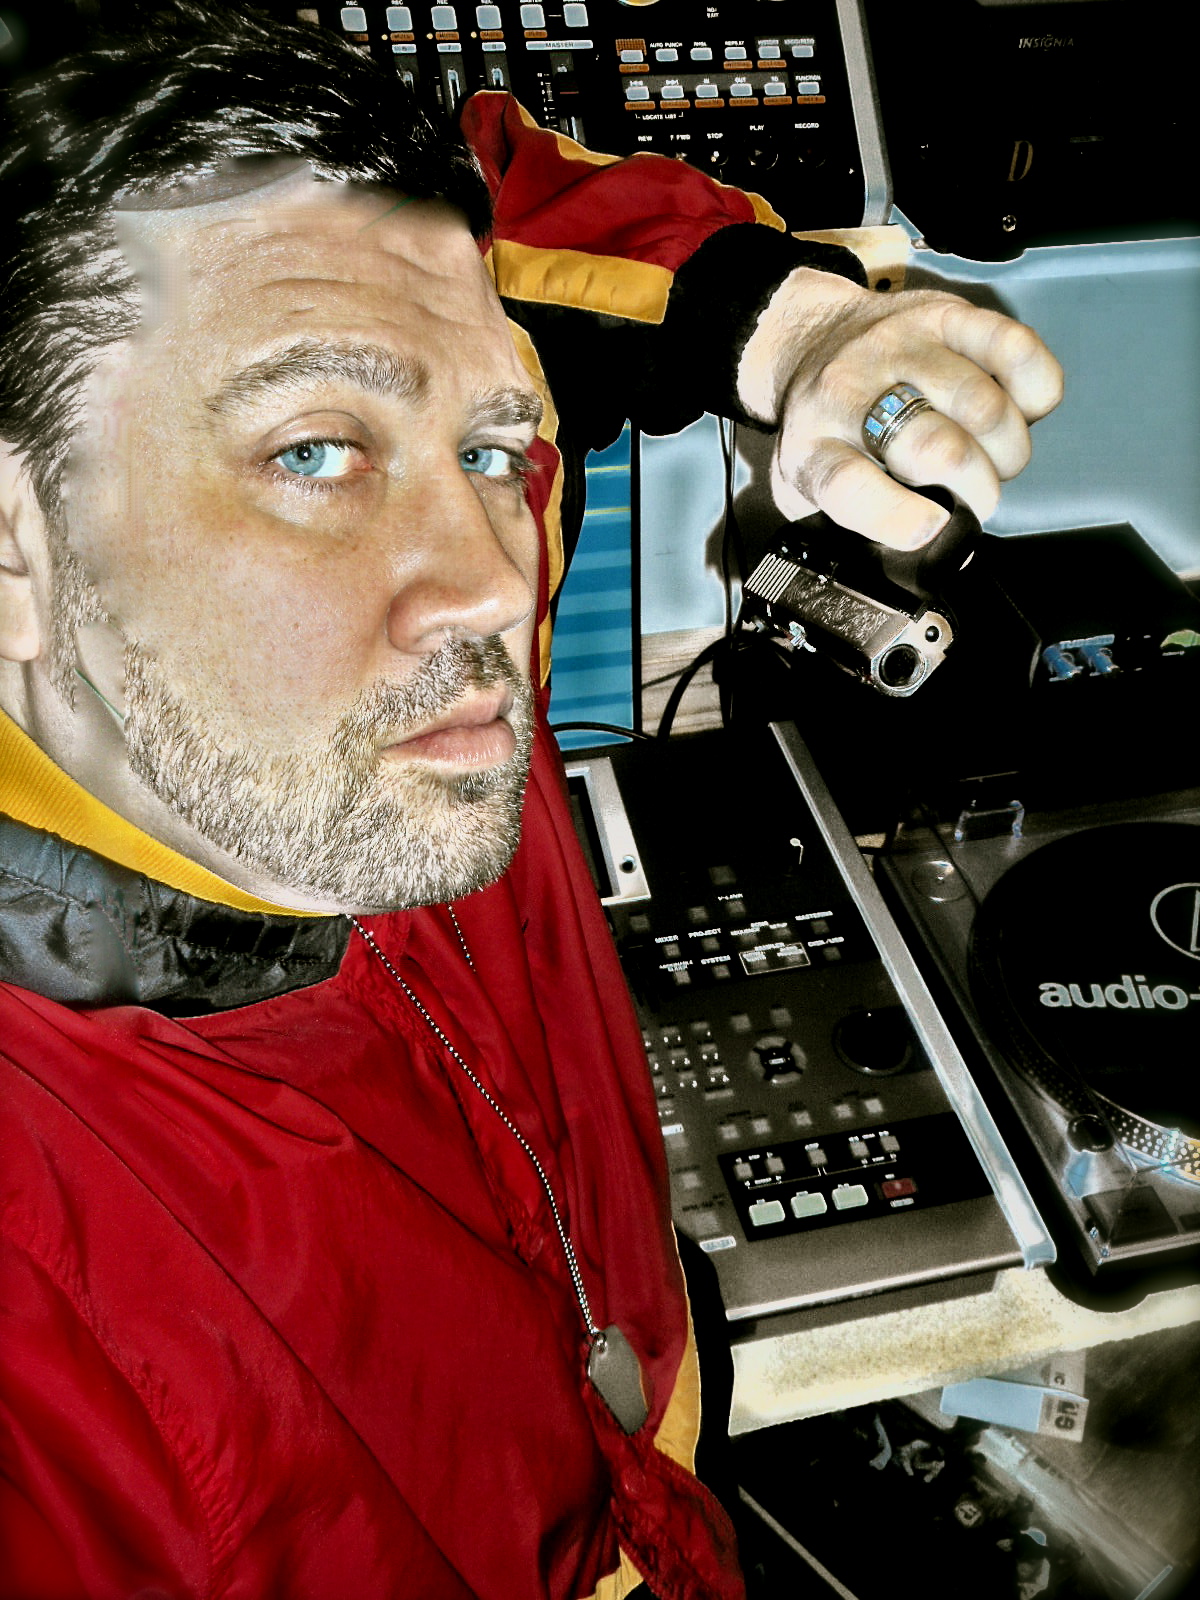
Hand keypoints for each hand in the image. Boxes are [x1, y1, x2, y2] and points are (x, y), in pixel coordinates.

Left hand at [737, 268, 1063, 548]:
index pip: (849, 486)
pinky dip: (1034, 392)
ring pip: (983, 406)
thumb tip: (910, 565)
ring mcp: (899, 347)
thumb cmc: (823, 429)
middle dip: (978, 492)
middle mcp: (851, 392)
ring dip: (1008, 450)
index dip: (896, 518)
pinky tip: (1019, 411)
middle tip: (976, 501)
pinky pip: (1014, 349)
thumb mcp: (807, 491)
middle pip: (937, 449)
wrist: (811, 342)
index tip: (928, 531)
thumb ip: (845, 530)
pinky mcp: (943, 313)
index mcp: (813, 447)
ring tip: (996, 461)